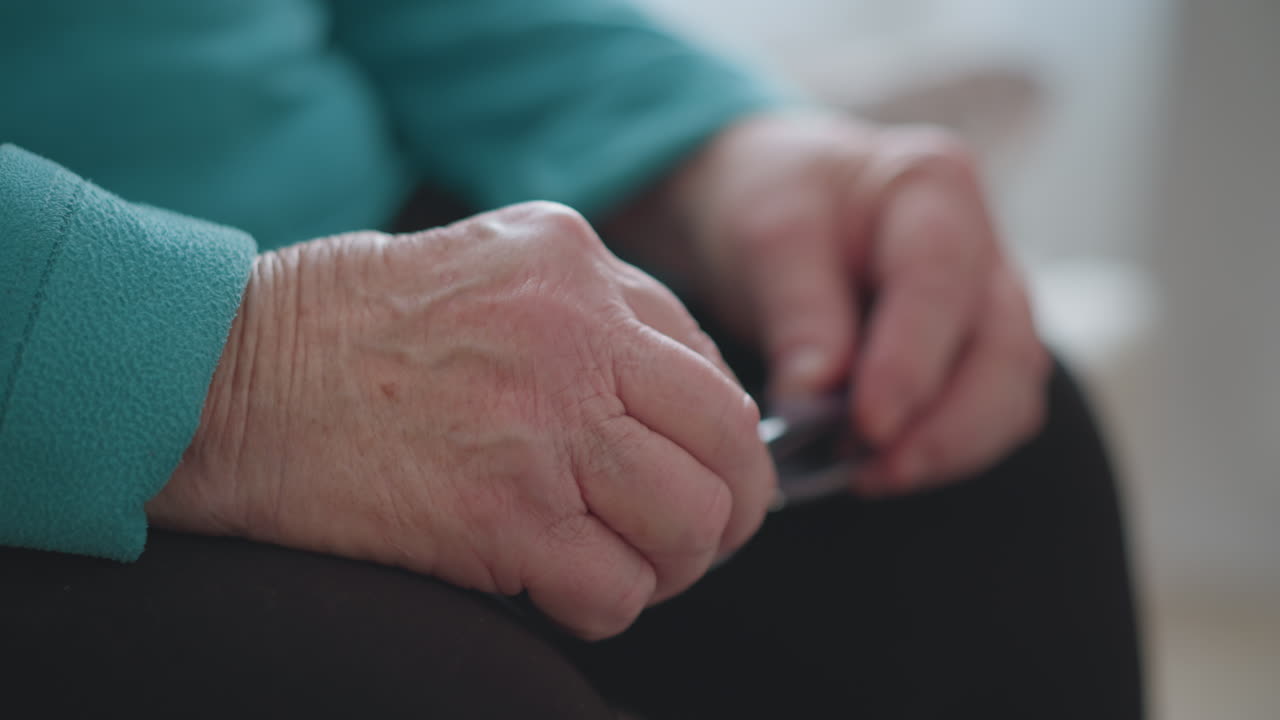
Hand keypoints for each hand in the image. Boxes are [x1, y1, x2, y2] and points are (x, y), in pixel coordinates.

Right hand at [148, 202, 774, 639]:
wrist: (217, 377)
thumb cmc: (335, 326)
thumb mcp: (476, 263)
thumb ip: (580, 309)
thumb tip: (674, 394)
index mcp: (573, 263)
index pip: (709, 362)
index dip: (719, 437)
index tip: (698, 473)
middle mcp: (575, 335)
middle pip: (727, 441)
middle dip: (730, 507)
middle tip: (696, 537)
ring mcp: (541, 426)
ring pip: (692, 522)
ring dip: (671, 563)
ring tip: (621, 562)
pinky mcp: (499, 517)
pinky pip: (617, 589)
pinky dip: (606, 604)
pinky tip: (559, 587)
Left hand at [625, 113, 1048, 496]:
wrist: (766, 201)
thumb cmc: (768, 201)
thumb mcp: (765, 236)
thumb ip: (798, 314)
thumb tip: (814, 404)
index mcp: (933, 186)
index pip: (940, 283)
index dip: (910, 363)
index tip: (867, 424)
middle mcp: (983, 244)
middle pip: (1004, 347)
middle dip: (945, 424)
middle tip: (868, 469)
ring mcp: (991, 301)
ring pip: (1011, 391)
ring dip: (948, 447)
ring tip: (868, 474)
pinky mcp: (978, 352)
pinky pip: (990, 414)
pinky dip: (944, 450)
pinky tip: (881, 468)